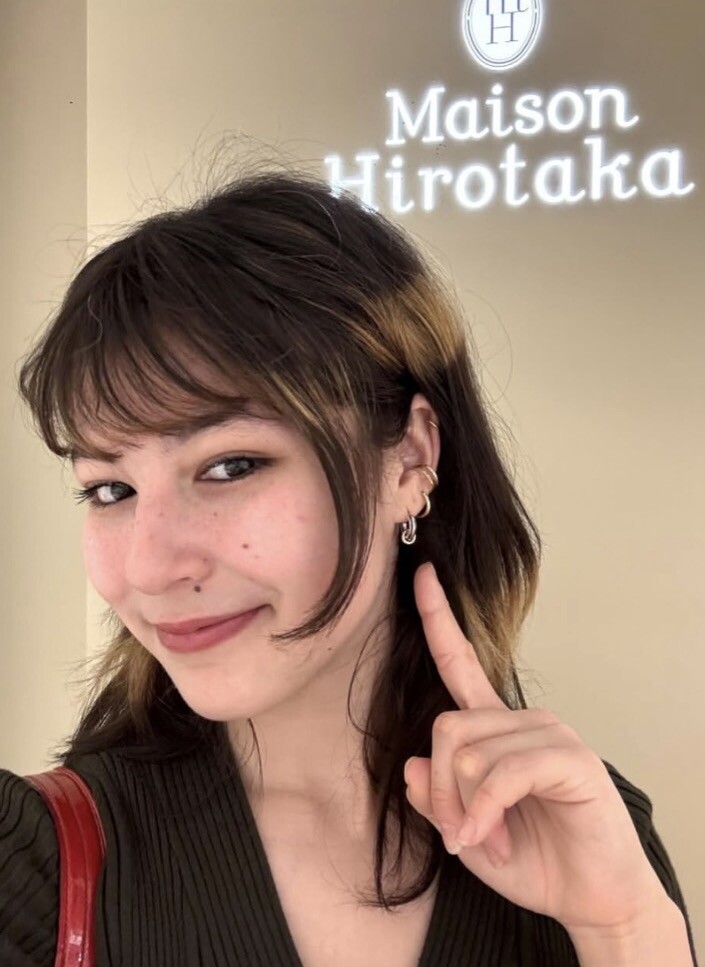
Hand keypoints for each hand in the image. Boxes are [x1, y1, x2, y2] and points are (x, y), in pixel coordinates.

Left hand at [404, 562, 667, 934]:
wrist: (593, 899)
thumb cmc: (534, 861)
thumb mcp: (466, 833)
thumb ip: (437, 799)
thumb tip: (409, 764)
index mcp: (495, 729)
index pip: (461, 662)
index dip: (439, 618)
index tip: (421, 574)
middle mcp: (521, 721)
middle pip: (446, 728)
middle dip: (440, 789)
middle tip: (459, 835)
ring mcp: (549, 734)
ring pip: (468, 752)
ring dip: (465, 811)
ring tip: (487, 842)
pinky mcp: (569, 757)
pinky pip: (503, 773)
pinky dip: (485, 813)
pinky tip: (491, 842)